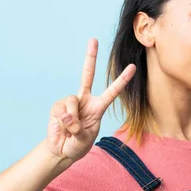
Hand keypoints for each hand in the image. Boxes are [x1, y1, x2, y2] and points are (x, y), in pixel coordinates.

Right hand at [45, 38, 135, 162]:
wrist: (61, 150)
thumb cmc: (77, 145)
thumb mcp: (83, 140)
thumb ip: (78, 129)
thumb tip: (68, 116)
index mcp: (98, 108)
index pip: (112, 92)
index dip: (122, 80)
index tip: (132, 67)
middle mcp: (85, 101)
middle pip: (87, 75)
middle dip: (90, 57)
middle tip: (93, 39)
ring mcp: (70, 102)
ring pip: (72, 101)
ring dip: (72, 119)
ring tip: (72, 130)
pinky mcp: (57, 106)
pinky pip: (61, 109)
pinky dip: (63, 121)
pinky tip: (62, 127)